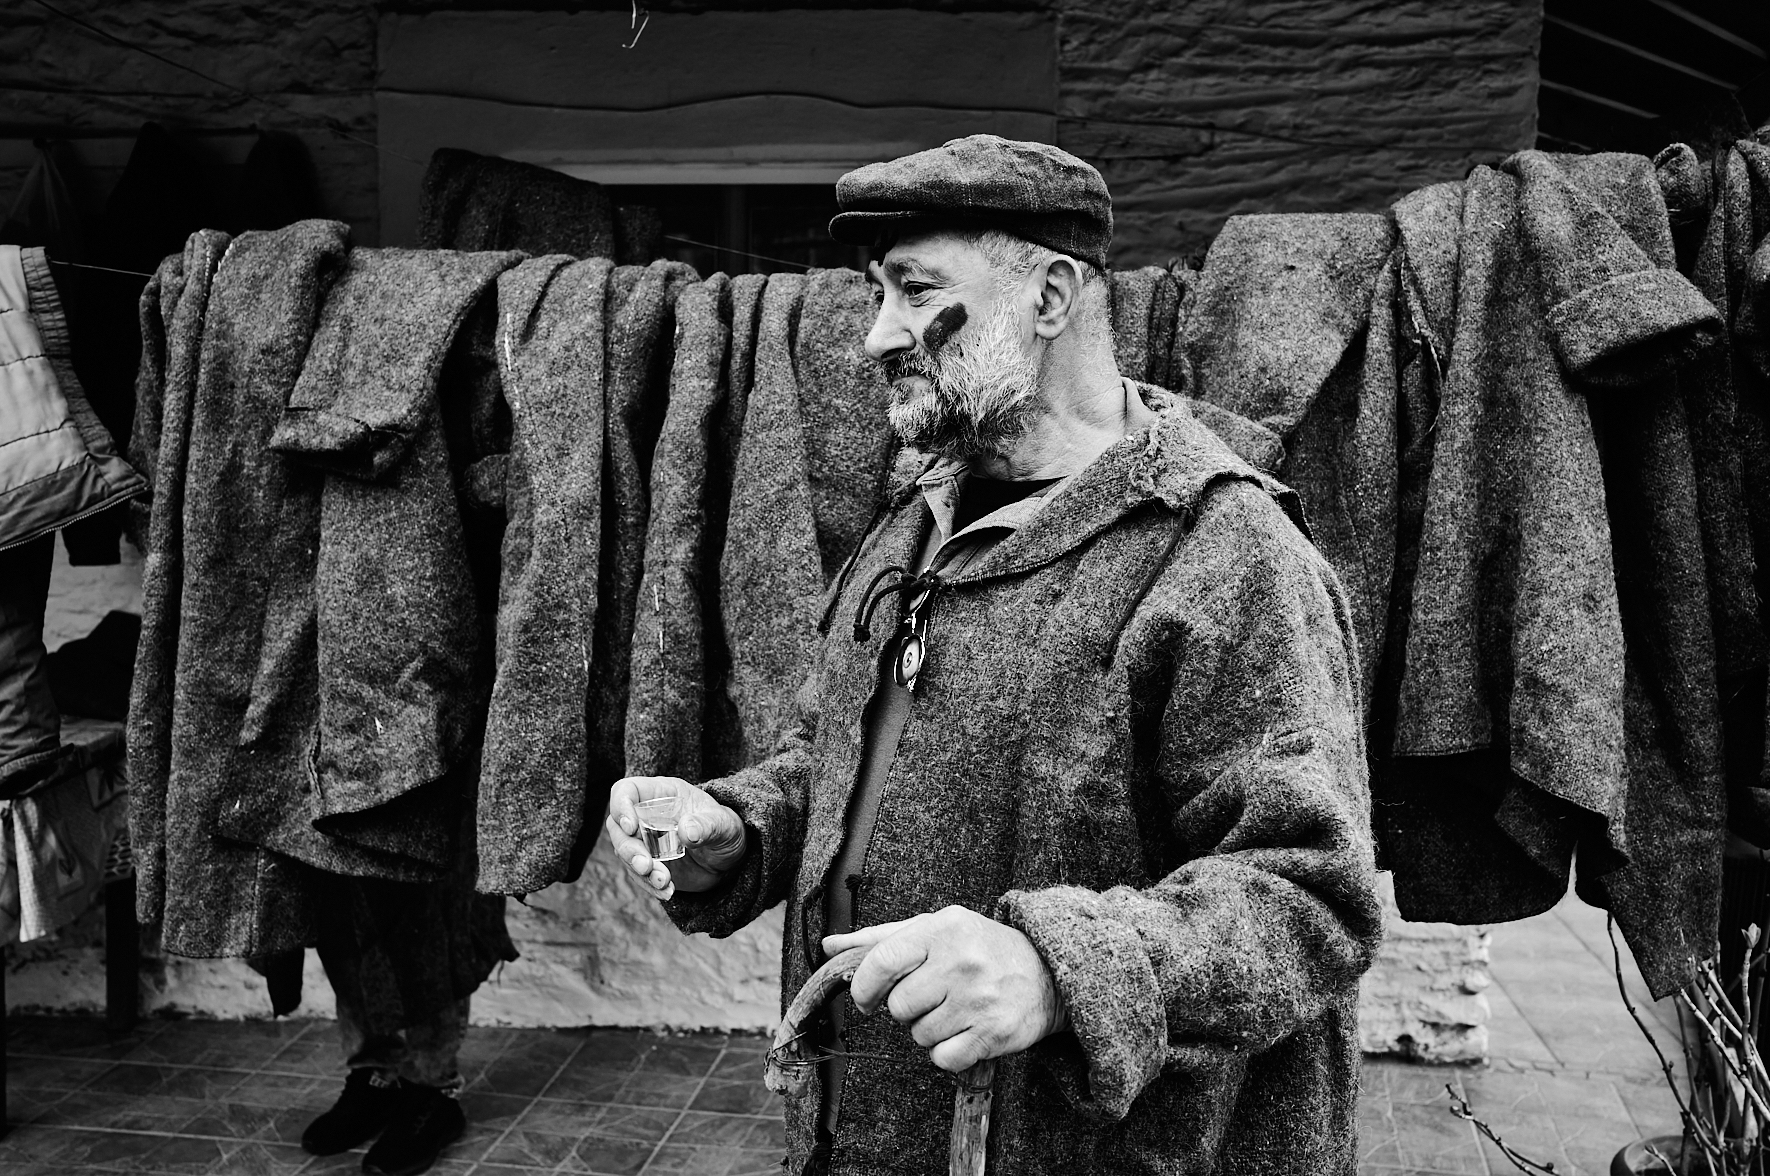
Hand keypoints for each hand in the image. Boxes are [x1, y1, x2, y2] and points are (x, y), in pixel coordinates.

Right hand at [604, 776, 747, 900]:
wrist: (730, 858)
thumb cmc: (727, 830)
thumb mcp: (724, 825)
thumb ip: (707, 825)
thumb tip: (686, 830)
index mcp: (662, 794)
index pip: (627, 790)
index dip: (621, 806)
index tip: (631, 828)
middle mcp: (646, 815)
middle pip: (618, 826)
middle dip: (628, 849)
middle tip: (647, 866)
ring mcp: (645, 840)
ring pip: (625, 852)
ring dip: (639, 870)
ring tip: (663, 882)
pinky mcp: (648, 863)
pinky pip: (638, 874)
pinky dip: (649, 885)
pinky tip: (667, 891)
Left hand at [822, 906, 1066, 1072]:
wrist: (1047, 972)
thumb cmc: (979, 948)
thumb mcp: (935, 929)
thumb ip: (882, 938)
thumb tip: (830, 948)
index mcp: (941, 929)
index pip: (881, 961)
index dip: (864, 987)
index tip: (867, 998)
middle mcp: (960, 961)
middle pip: (898, 1007)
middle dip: (906, 1009)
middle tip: (929, 998)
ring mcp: (978, 999)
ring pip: (919, 1036)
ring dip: (928, 1031)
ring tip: (953, 1011)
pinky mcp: (993, 1033)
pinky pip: (943, 1059)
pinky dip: (948, 1053)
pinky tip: (965, 1031)